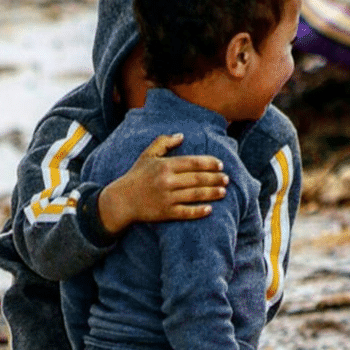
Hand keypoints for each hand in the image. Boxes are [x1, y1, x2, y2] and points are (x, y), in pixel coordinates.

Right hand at [97, 133, 227, 233]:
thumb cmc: (136, 176)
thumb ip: (164, 142)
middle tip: (226, 179)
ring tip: (223, 191)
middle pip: (198, 179)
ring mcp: (167, 198)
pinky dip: (199, 211)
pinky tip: (210, 209)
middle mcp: (167, 181)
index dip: (209, 163)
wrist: (122, 200)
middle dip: (215, 178)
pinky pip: (186, 212)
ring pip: (195, 195)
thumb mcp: (147, 155)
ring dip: (212, 193)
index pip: (193, 163)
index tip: (220, 165)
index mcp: (165, 166)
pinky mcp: (165, 213)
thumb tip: (182, 135)